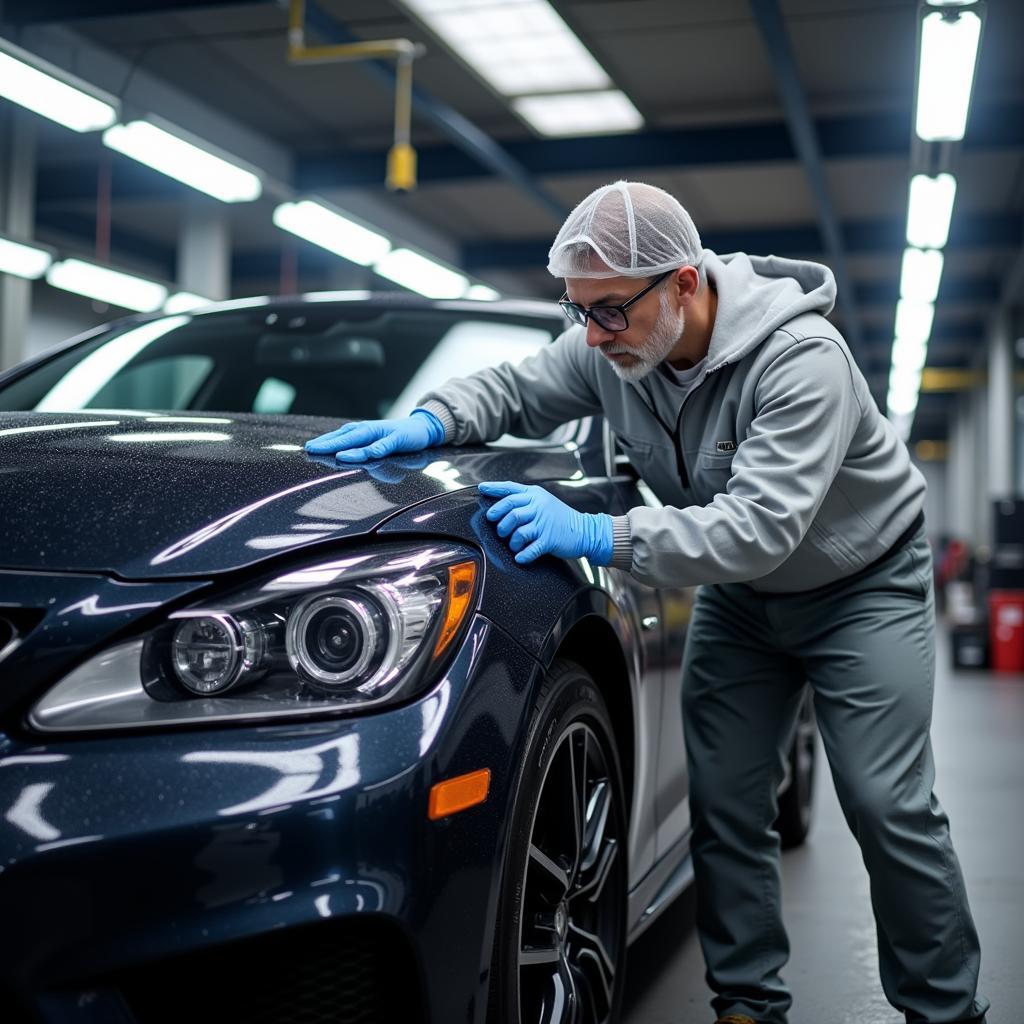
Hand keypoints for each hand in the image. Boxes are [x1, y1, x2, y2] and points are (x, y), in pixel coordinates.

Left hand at [305, 409, 443, 462]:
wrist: (421, 428)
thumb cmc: (394, 436)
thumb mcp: (374, 442)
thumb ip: (358, 448)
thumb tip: (338, 456)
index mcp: (361, 431)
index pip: (339, 435)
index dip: (324, 441)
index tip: (308, 448)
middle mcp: (369, 430)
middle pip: (346, 437)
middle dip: (329, 443)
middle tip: (312, 449)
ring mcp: (383, 434)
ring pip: (364, 441)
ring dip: (351, 448)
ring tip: (338, 455)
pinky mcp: (398, 439)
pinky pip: (387, 444)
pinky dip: (379, 448)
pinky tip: (372, 453)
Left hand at [478, 481, 612, 565]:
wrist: (584, 530)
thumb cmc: (561, 518)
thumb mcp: (544, 502)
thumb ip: (526, 501)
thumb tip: (501, 506)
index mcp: (535, 495)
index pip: (510, 489)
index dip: (494, 489)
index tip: (482, 489)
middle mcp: (538, 506)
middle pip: (510, 510)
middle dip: (499, 521)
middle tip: (499, 529)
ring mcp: (543, 523)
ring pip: (517, 531)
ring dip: (511, 541)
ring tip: (514, 544)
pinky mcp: (549, 539)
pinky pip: (530, 549)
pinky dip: (522, 555)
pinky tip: (521, 556)